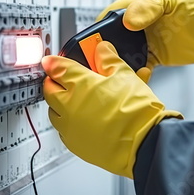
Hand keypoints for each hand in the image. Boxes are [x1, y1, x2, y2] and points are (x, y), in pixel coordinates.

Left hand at [42, 41, 182, 178]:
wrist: (144, 143)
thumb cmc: (136, 112)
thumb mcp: (126, 75)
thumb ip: (110, 60)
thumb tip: (103, 50)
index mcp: (80, 84)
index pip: (57, 67)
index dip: (54, 61)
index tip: (51, 61)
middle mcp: (69, 105)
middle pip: (49, 89)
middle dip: (54, 81)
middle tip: (62, 78)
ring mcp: (70, 127)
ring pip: (53, 111)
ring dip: (59, 103)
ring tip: (73, 99)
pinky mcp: (75, 145)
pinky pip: (64, 130)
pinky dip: (69, 122)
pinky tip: (84, 119)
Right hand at [97, 0, 193, 81]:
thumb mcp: (170, 0)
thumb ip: (148, 6)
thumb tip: (127, 21)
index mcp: (135, 7)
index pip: (107, 18)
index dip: (96, 32)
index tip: (92, 46)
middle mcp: (135, 25)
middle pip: (110, 40)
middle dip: (103, 53)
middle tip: (103, 65)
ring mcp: (144, 42)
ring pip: (121, 56)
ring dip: (118, 65)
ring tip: (119, 74)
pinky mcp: (153, 57)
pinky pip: (138, 68)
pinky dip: (135, 74)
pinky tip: (140, 77)